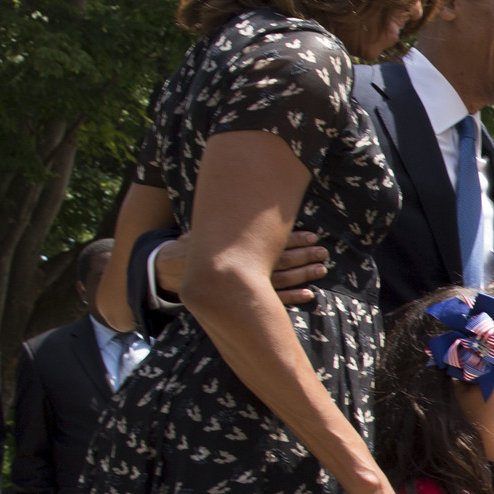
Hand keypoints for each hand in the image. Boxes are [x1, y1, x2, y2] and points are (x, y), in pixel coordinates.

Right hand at [155, 227, 328, 305]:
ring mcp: (243, 285)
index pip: (271, 242)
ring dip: (303, 274)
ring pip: (281, 280)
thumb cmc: (195, 245)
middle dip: (304, 255)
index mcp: (236, 247)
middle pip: (280, 260)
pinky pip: (273, 301)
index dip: (294, 239)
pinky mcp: (242, 300)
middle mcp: (242, 266)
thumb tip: (241, 193)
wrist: (170, 270)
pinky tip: (309, 294)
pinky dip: (292, 297)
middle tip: (323, 251)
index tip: (313, 235)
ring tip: (321, 268)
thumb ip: (227, 220)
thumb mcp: (208, 228)